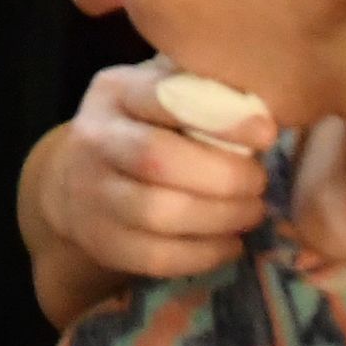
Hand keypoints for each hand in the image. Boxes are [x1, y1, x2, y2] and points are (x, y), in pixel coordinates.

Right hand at [36, 62, 274, 290]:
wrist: (77, 181)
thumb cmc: (142, 128)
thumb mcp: (160, 93)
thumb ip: (202, 89)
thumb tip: (267, 101)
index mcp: (115, 92)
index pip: (164, 98)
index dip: (220, 118)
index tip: (267, 134)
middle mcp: (94, 138)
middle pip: (158, 159)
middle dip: (223, 176)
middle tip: (259, 183)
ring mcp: (91, 194)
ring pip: (158, 213)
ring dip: (219, 217)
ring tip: (252, 212)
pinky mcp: (101, 241)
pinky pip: (156, 256)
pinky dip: (204, 254)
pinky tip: (230, 243)